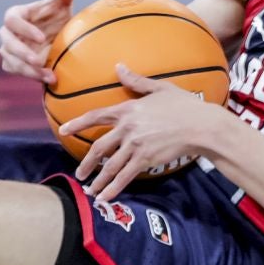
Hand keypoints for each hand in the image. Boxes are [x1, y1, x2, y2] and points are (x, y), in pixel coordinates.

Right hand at [0, 0, 79, 82]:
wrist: (57, 38)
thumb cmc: (56, 17)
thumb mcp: (62, 4)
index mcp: (15, 15)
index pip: (11, 20)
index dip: (24, 29)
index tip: (41, 37)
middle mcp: (8, 32)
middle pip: (7, 43)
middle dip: (22, 53)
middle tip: (39, 60)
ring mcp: (8, 49)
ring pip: (11, 60)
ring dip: (28, 69)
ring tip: (49, 75)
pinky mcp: (13, 63)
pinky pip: (17, 71)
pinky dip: (32, 76)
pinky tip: (49, 79)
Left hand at [63, 66, 218, 201]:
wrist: (200, 125)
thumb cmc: (184, 105)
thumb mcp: (159, 88)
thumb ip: (136, 80)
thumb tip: (118, 67)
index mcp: (128, 109)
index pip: (96, 116)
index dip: (78, 124)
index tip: (63, 130)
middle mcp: (127, 128)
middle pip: (99, 147)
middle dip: (87, 163)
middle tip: (79, 174)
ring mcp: (135, 145)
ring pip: (110, 166)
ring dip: (98, 180)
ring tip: (89, 191)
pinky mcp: (145, 159)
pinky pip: (124, 176)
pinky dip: (113, 188)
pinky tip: (105, 197)